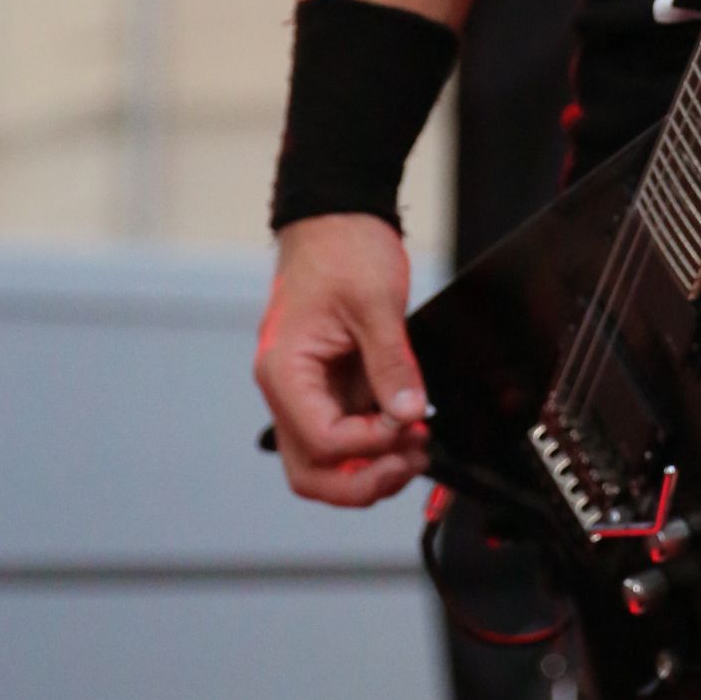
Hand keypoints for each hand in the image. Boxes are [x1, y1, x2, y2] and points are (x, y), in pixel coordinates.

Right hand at [254, 215, 430, 506]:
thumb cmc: (341, 248)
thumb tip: (408, 412)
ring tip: (415, 448)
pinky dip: (375, 443)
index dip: (371, 444)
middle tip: (410, 462)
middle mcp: (287, 391)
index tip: (408, 426)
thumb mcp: (374, 303)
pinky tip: (407, 430)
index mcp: (284, 371)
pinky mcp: (330, 387)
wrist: (336, 217)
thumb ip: (391, 362)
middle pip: (312, 472)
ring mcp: (308, 393)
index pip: (322, 440)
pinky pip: (345, 436)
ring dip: (371, 468)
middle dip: (363, 482)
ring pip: (327, 463)